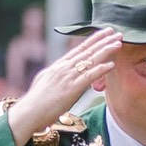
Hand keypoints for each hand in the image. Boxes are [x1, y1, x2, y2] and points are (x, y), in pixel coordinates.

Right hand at [4, 29, 121, 145]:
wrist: (27, 113)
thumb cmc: (34, 103)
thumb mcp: (44, 84)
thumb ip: (55, 77)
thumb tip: (60, 75)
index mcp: (57, 67)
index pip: (78, 49)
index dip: (93, 40)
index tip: (104, 33)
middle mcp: (63, 69)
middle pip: (87, 51)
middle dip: (103, 41)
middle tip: (117, 33)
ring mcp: (67, 78)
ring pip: (90, 60)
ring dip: (106, 51)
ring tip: (118, 43)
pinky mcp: (71, 89)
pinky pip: (89, 77)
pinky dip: (101, 70)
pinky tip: (112, 64)